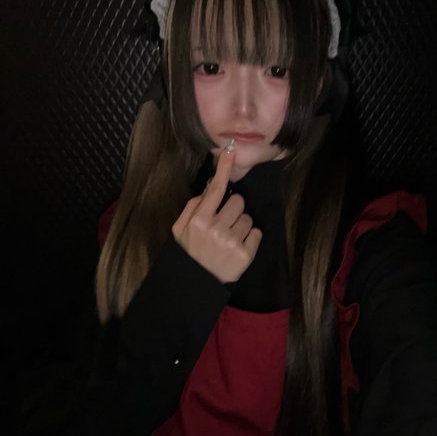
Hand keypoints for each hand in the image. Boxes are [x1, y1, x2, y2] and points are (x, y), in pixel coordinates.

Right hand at [171, 145, 262, 282]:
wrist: (195, 284)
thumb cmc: (188, 252)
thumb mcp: (180, 229)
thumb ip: (192, 207)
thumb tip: (208, 190)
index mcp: (199, 220)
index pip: (215, 189)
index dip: (223, 168)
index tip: (230, 151)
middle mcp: (216, 228)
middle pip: (238, 201)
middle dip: (233, 210)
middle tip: (224, 224)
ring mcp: (231, 241)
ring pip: (248, 218)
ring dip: (241, 226)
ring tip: (229, 239)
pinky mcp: (245, 254)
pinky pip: (257, 233)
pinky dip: (250, 239)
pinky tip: (237, 248)